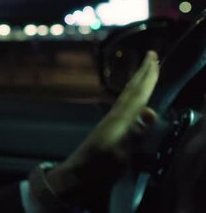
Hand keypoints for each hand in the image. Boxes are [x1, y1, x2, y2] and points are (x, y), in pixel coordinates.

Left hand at [46, 51, 159, 207]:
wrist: (75, 176)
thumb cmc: (97, 167)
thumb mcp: (119, 152)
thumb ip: (134, 132)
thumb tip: (150, 111)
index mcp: (119, 120)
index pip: (138, 95)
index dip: (148, 78)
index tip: (154, 59)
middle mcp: (115, 116)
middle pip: (132, 91)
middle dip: (143, 73)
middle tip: (151, 54)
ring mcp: (110, 122)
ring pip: (128, 96)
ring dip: (138, 82)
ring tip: (145, 71)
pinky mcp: (108, 130)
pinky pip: (125, 106)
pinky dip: (133, 96)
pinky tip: (133, 100)